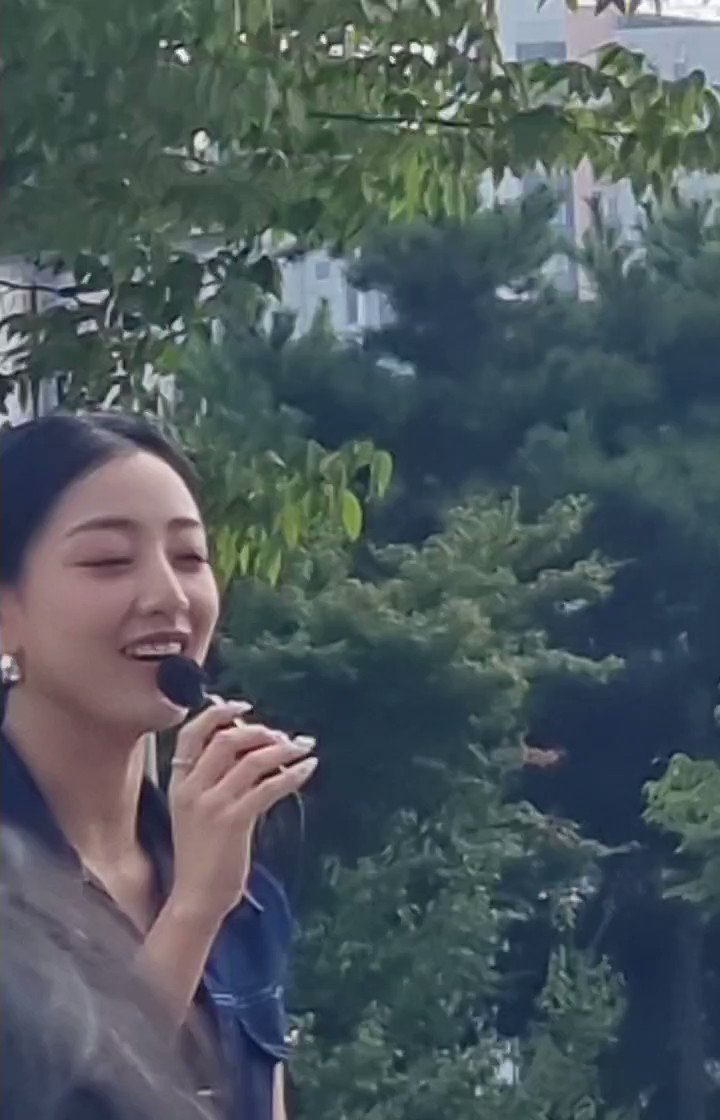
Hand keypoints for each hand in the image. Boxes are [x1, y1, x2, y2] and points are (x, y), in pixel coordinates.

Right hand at [167, 703, 316, 924]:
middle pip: (225, 739)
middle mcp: (191, 789)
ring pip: (251, 760)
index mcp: (178, 783)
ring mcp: (212, 804)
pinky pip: (269, 786)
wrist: (195, 898)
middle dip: (259, 731)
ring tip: (303, 748)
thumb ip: (212, 780)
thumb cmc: (201, 856)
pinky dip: (292, 773)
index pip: (190, 734)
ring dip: (282, 749)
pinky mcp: (234, 821)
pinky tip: (308, 769)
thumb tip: (247, 749)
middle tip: (282, 736)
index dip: (217, 714)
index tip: (244, 707)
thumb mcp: (195, 812)